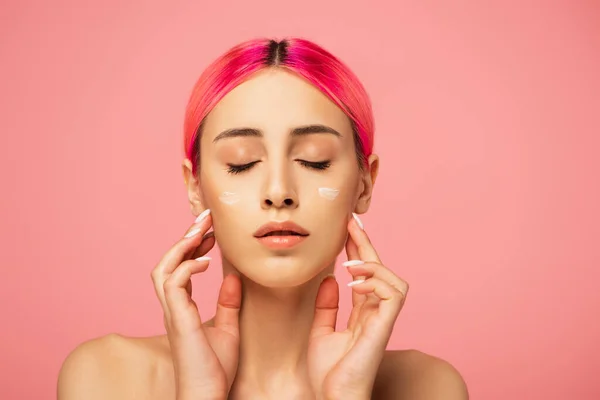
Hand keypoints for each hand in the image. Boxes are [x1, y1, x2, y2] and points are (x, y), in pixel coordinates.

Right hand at [151, 210, 241, 399]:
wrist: (207, 396)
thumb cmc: (215, 370)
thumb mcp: (228, 330)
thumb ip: (228, 305)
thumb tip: (233, 279)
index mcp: (182, 308)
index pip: (180, 268)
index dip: (193, 247)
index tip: (212, 233)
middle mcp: (173, 307)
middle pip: (167, 262)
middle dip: (185, 238)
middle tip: (206, 220)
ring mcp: (173, 313)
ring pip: (163, 269)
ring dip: (181, 247)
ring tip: (202, 231)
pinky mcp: (178, 319)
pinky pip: (173, 284)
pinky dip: (188, 267)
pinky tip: (207, 262)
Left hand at [308, 214, 408, 399]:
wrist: (332, 398)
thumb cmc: (328, 373)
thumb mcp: (321, 331)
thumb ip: (327, 307)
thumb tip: (331, 279)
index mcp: (363, 314)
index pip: (364, 274)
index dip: (357, 251)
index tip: (346, 230)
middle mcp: (376, 314)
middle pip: (378, 271)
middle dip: (365, 244)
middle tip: (351, 222)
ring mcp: (382, 321)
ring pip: (394, 280)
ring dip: (373, 265)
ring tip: (350, 263)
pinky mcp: (384, 328)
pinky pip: (392, 294)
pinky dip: (376, 282)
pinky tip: (354, 283)